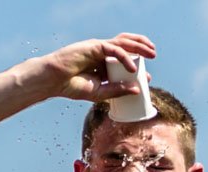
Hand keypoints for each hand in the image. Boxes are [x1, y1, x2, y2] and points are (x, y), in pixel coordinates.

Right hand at [38, 33, 155, 101]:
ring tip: (151, 52)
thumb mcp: (99, 92)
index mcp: (102, 64)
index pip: (123, 62)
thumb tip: (137, 90)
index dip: (137, 67)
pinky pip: (114, 49)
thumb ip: (117, 90)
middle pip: (126, 46)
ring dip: (138, 45)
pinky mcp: (94, 46)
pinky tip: (131, 67)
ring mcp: (98, 48)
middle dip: (141, 48)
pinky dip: (124, 58)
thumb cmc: (72, 86)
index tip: (146, 78)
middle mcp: (101, 54)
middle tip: (154, 55)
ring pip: (123, 42)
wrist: (54, 81)